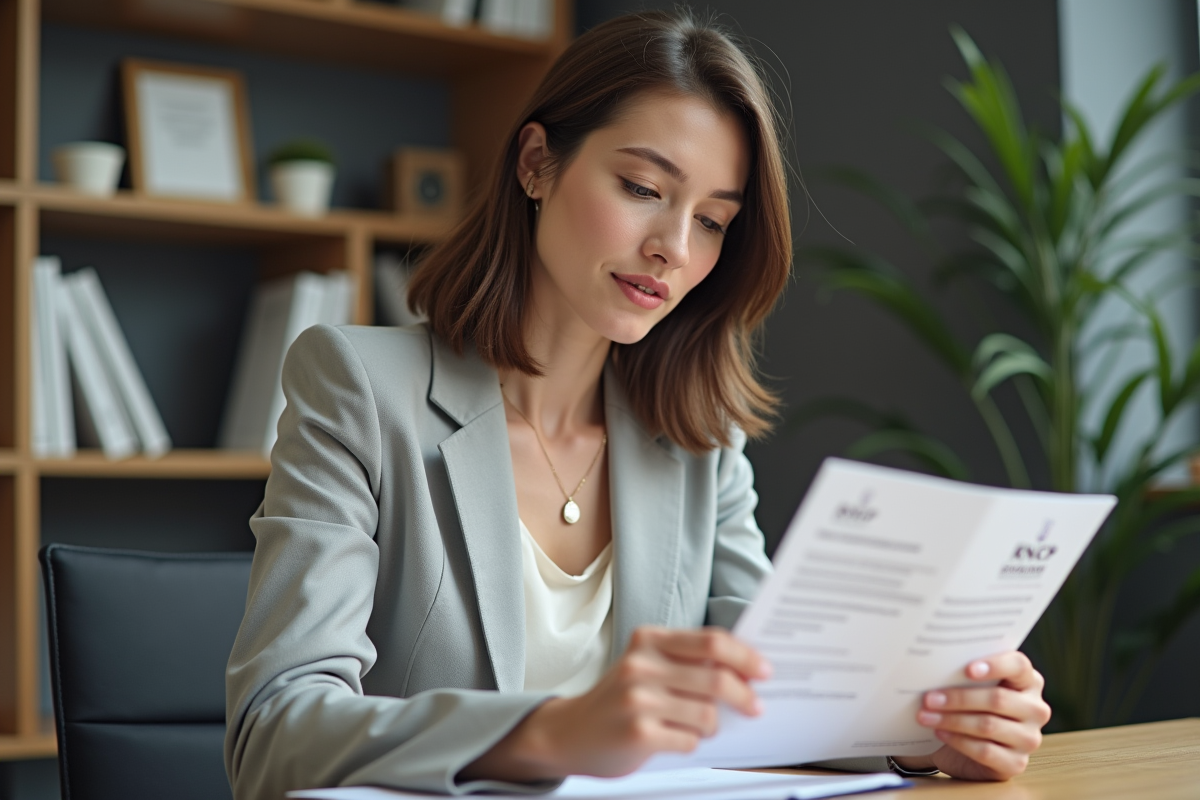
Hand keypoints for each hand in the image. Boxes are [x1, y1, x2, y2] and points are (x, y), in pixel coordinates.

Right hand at [461, 626, 770, 782]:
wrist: (569, 733)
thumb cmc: (618, 699)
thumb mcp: (646, 665)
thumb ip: (686, 661)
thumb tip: (743, 668)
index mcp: (648, 639)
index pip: (711, 641)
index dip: (745, 656)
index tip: (764, 670)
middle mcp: (641, 664)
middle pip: (716, 677)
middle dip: (745, 695)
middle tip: (755, 706)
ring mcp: (638, 698)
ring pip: (707, 714)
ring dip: (713, 725)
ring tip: (699, 726)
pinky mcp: (638, 732)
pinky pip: (690, 740)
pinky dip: (692, 743)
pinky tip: (675, 739)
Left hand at [892, 651, 1050, 780]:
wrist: (965, 747)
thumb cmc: (969, 707)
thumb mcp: (970, 687)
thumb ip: (965, 674)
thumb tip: (935, 666)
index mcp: (1028, 681)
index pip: (1019, 666)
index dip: (995, 665)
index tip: (967, 669)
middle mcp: (1035, 709)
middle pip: (998, 699)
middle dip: (959, 698)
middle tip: (929, 698)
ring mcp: (1029, 738)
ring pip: (988, 725)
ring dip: (952, 720)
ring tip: (926, 716)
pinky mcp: (1016, 763)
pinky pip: (985, 751)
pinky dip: (958, 740)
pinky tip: (940, 732)